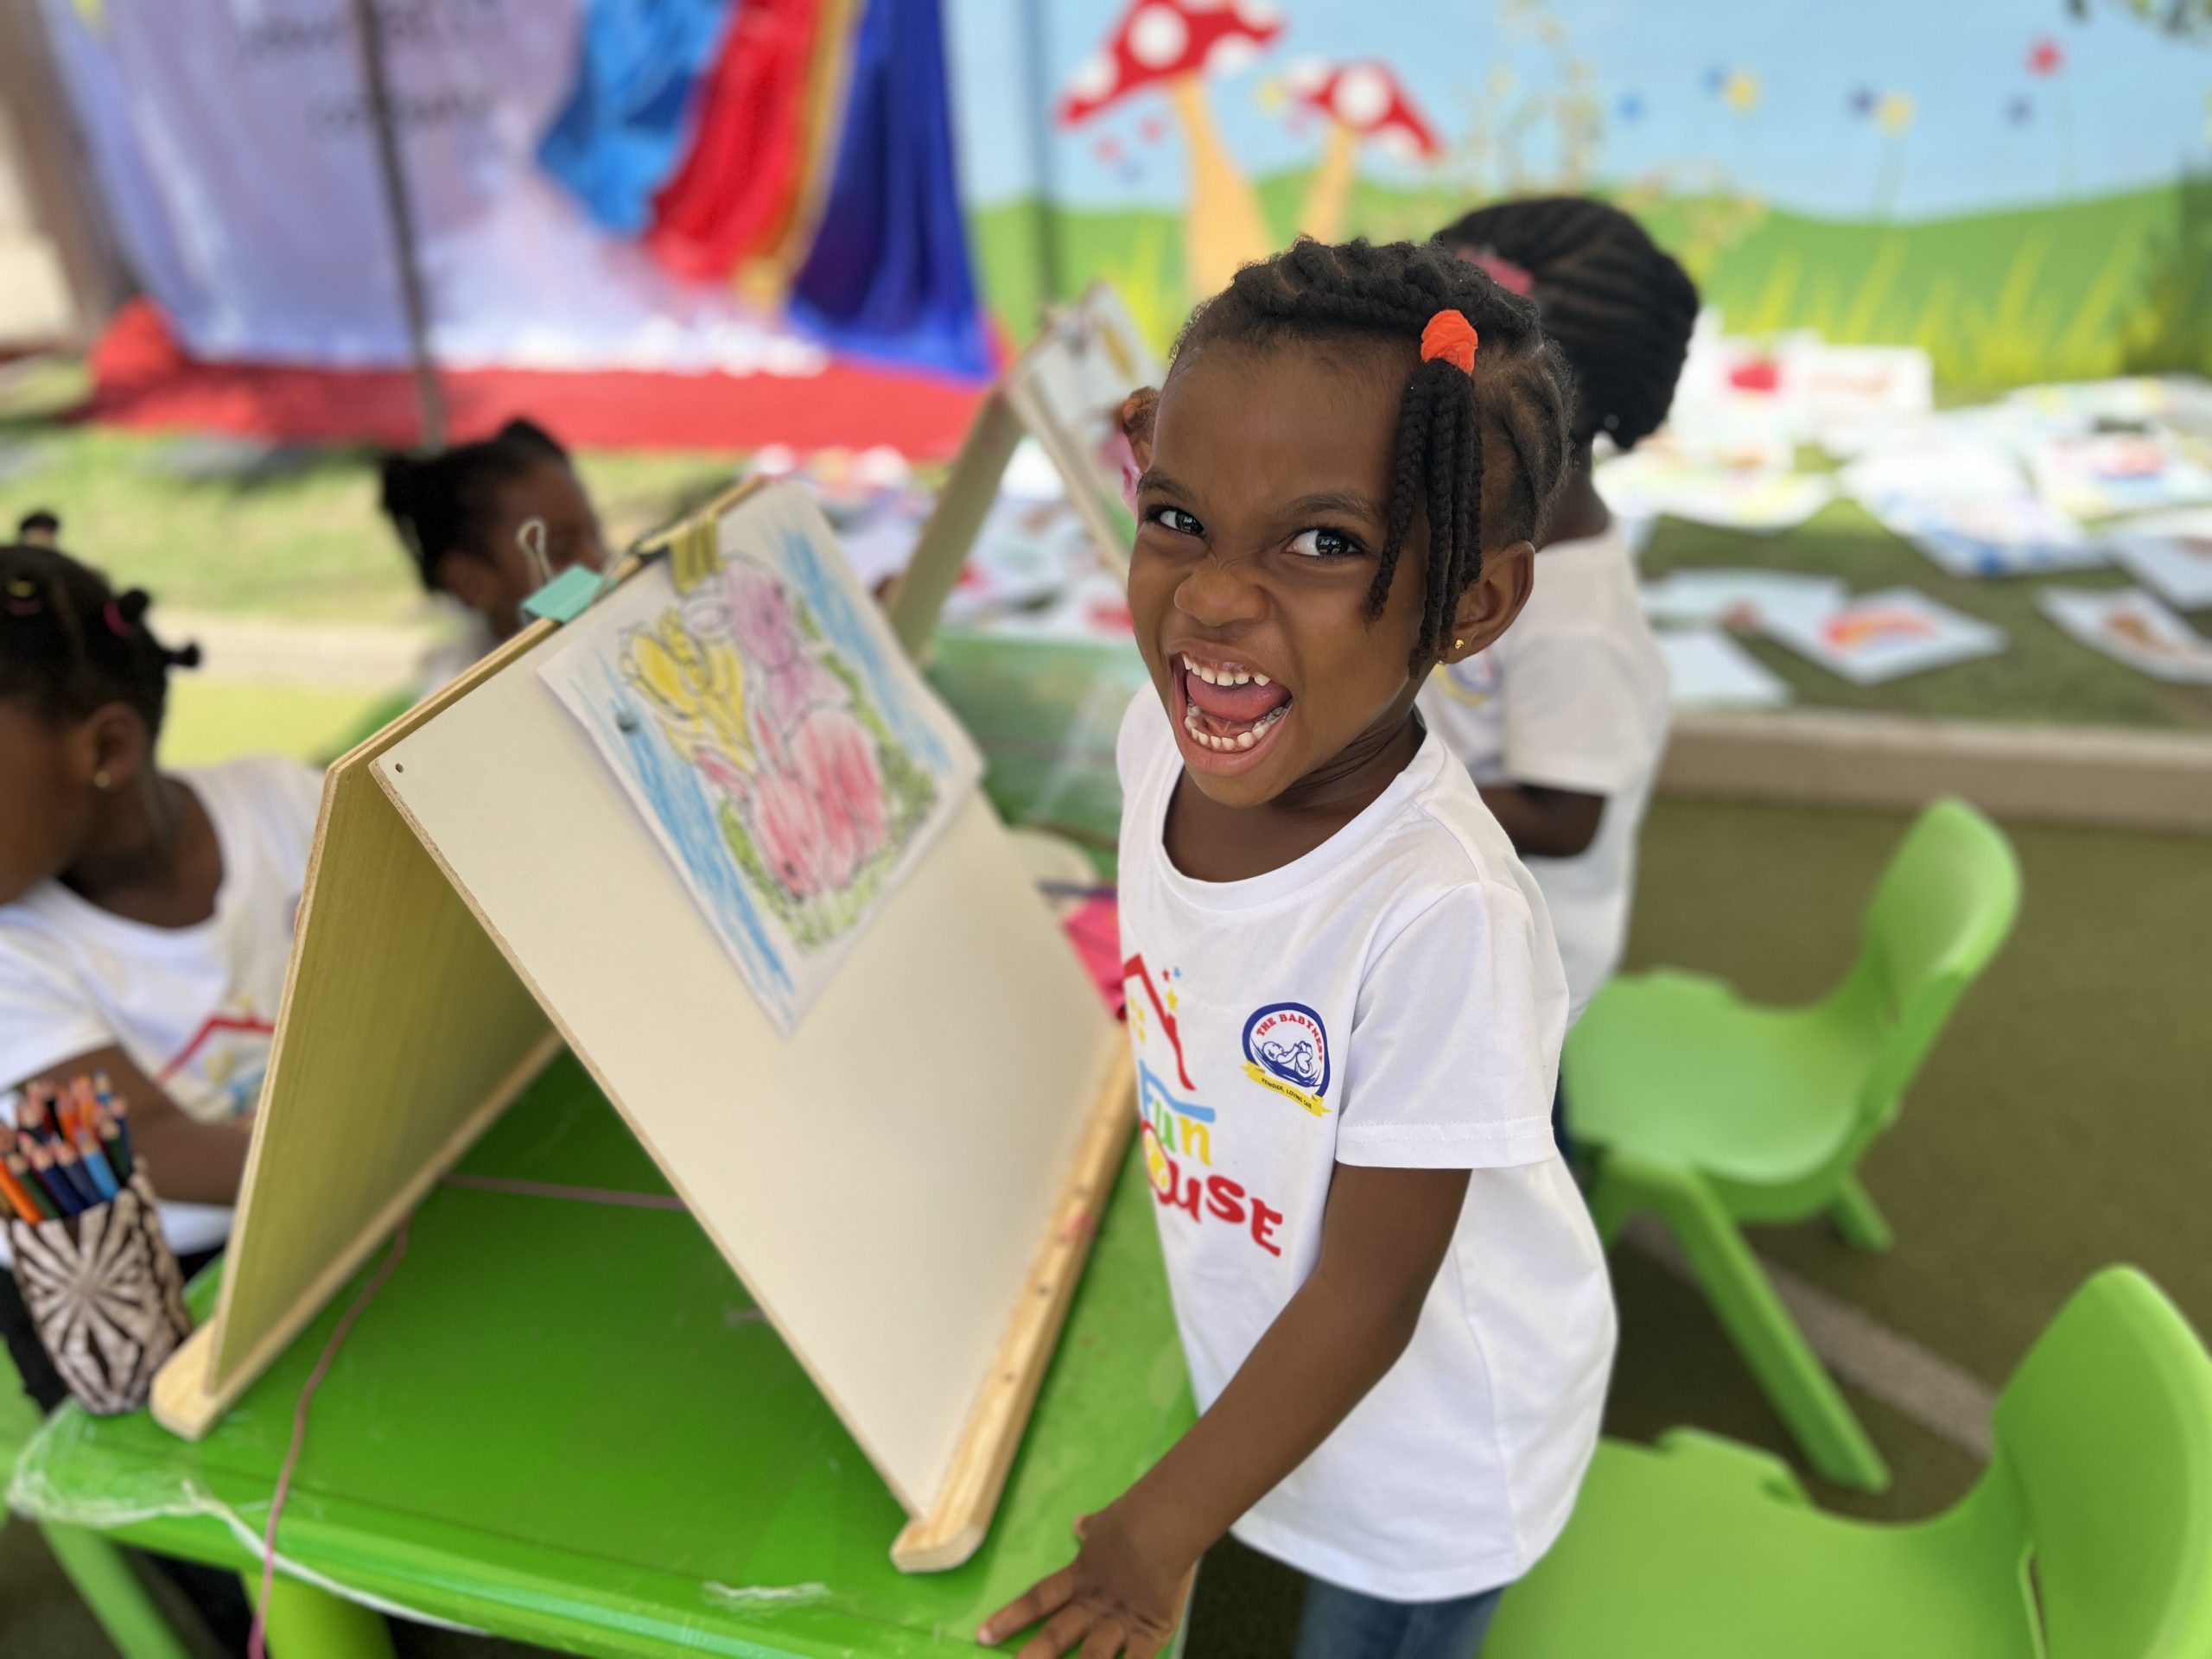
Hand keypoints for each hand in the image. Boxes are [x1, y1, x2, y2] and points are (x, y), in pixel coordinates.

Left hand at [977, 1503, 1194, 1655]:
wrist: (1164, 1521)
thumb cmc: (1135, 1518)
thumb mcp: (1107, 1524)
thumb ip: (1093, 1529)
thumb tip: (1079, 1523)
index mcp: (1081, 1577)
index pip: (1038, 1600)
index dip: (1011, 1618)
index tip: (983, 1636)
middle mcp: (1095, 1604)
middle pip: (1056, 1635)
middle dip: (1034, 1656)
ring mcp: (1120, 1620)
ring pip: (1092, 1657)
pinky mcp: (1150, 1631)